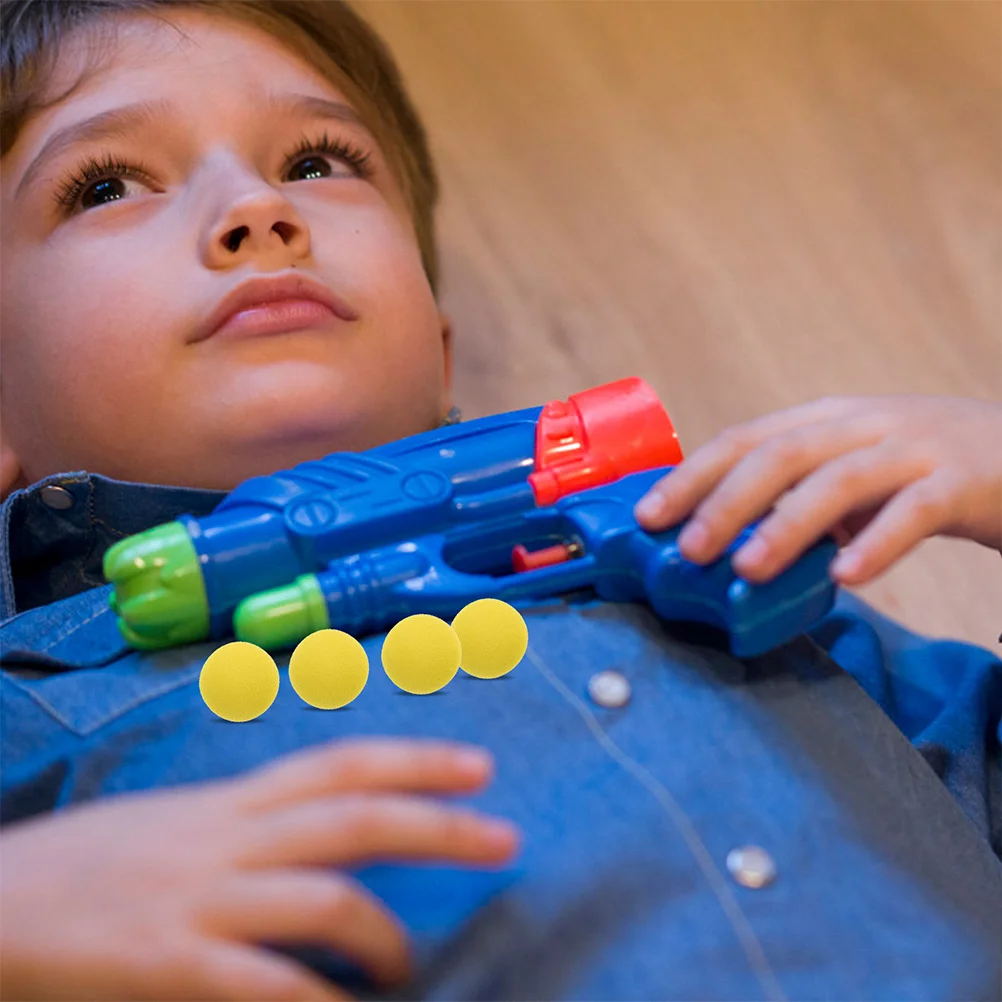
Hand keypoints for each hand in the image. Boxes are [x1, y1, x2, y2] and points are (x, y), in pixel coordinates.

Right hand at [0, 738, 518, 1000]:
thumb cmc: (82, 866)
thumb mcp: (171, 824)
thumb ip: (243, 827)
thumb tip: (311, 838)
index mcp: (229, 801)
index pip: (340, 763)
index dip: (415, 759)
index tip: (477, 767)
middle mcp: (226, 837)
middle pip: (356, 816)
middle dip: (438, 826)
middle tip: (505, 837)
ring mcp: (199, 899)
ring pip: (325, 897)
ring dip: (384, 935)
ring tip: (409, 965)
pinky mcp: (168, 963)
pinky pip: (267, 985)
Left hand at [634, 395, 1001, 585]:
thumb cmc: (924, 469)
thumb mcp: (851, 472)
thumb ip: (796, 498)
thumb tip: (725, 543)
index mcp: (826, 420)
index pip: (745, 439)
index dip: (693, 476)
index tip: (649, 517)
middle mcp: (863, 424)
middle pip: (780, 453)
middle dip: (725, 500)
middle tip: (687, 549)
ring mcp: (915, 447)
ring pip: (838, 479)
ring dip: (786, 524)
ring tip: (747, 568)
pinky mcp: (965, 480)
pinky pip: (916, 512)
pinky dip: (877, 543)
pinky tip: (846, 577)